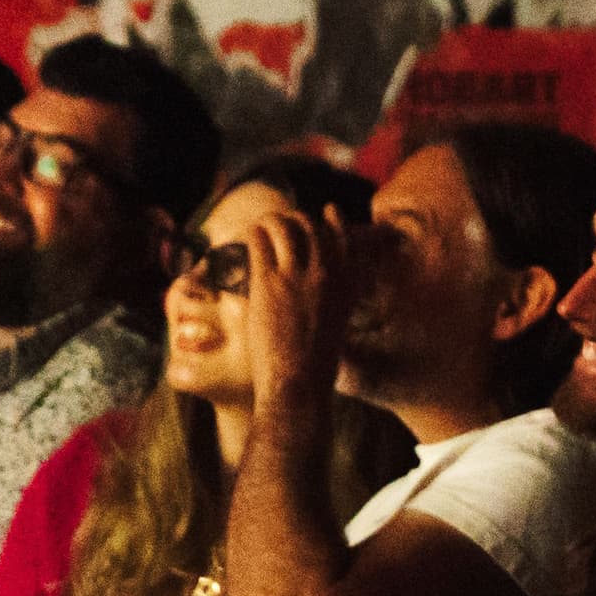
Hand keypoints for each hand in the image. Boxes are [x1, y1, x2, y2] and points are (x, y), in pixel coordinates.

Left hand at [239, 204, 374, 406]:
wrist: (298, 383)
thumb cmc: (315, 366)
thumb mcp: (338, 327)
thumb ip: (334, 302)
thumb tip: (319, 293)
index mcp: (347, 286)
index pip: (346, 239)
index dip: (335, 221)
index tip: (329, 212)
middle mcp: (326, 274)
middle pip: (312, 226)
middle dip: (296, 220)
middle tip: (282, 224)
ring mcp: (298, 275)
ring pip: (285, 226)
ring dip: (271, 222)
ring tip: (262, 228)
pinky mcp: (269, 281)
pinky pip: (259, 240)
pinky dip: (253, 234)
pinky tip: (247, 240)